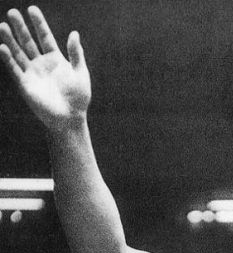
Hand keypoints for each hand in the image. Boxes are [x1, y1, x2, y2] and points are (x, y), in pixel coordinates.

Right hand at [0, 6, 90, 131]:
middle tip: (13, 12)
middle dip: (20, 27)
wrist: (70, 119)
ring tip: (3, 26)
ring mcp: (32, 74)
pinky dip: (8, 59)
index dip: (39, 24)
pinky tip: (3, 47)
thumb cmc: (78, 98)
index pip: (44, 37)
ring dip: (10, 40)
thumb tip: (74, 33)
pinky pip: (15, 70)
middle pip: (28, 41)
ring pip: (18, 53)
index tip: (32, 9)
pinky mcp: (25, 85)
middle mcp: (41, 64)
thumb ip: (76, 53)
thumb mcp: (80, 73)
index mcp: (55, 59)